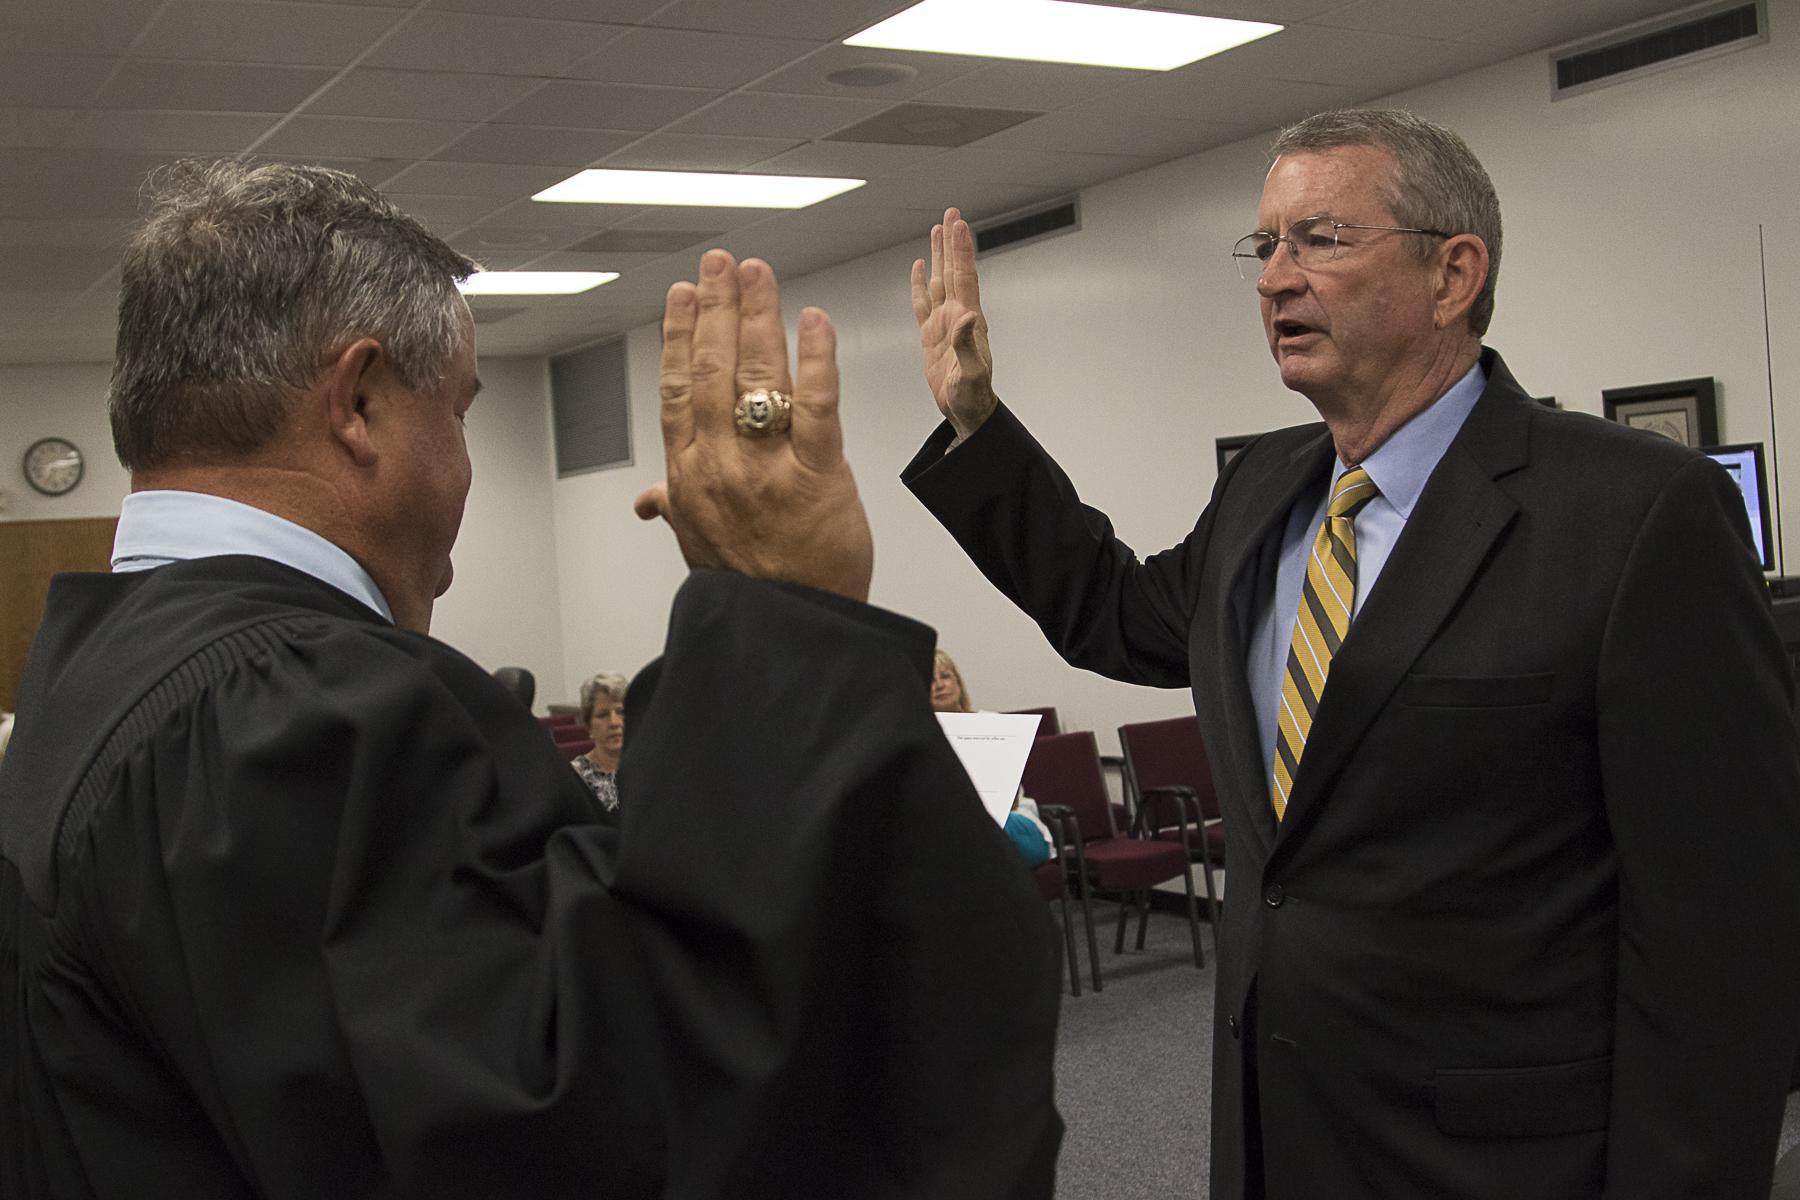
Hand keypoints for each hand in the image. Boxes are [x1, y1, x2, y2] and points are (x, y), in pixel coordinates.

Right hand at [634, 251, 873, 603]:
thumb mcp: (699, 543)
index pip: (678, 389)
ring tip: (760, 274)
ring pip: (758, 376)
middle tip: (723, 263)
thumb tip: (647, 499)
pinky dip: (816, 359)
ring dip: (758, 316)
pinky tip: (813, 320)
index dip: (680, 336)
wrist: (793, 631)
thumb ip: (675, 505)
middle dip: (718, 307)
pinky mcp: (818, 476)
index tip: (683, 295)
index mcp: (690, 475)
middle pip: (714, 369)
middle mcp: (721, 465)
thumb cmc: (753, 587)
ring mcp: (768, 468)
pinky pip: (816, 406)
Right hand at [910, 206, 996, 439]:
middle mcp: (957, 316)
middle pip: (954, 270)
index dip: (961, 251)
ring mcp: (944, 324)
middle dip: (952, 242)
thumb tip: (967, 317)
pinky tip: (921, 268)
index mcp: (968, 321)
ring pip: (940, 281)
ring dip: (939, 255)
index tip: (958, 225)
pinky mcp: (931, 335)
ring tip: (938, 230)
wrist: (967, 412)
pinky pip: (923, 303)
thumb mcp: (972, 373)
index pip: (964, 277)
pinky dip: (920, 284)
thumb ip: (968, 344)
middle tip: (952, 213)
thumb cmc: (973, 397)